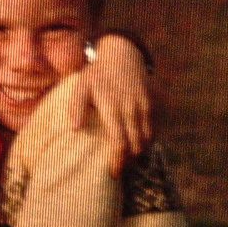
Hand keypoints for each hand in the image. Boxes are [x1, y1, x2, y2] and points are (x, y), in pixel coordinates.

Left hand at [67, 33, 153, 176]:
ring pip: (147, 139)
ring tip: (128, 159)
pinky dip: (147, 140)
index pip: (120, 143)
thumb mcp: (82, 85)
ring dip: (139, 152)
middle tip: (119, 170)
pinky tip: (137, 144)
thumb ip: (76, 106)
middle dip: (129, 162)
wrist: (122, 53)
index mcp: (113, 109)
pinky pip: (153, 128)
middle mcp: (131, 110)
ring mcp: (143, 107)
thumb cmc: (97, 73)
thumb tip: (74, 129)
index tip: (113, 173)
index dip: (118, 162)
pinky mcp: (151, 104)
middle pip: (136, 146)